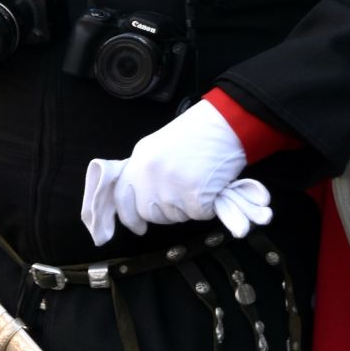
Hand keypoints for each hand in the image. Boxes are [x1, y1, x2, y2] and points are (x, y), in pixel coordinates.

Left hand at [81, 101, 271, 245]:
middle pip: (148, 212)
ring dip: (188, 208)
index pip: (122, 198)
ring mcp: (170, 187)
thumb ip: (146, 170)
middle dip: (165, 211)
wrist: (227, 123)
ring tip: (200, 183)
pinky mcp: (192, 197)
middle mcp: (149, 175)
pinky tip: (211, 187)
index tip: (138, 227)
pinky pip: (197, 214)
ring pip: (174, 216)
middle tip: (183, 196)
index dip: (129, 217)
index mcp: (139, 160)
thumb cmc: (199, 131)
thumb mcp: (160, 145)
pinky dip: (207, 206)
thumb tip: (142, 197)